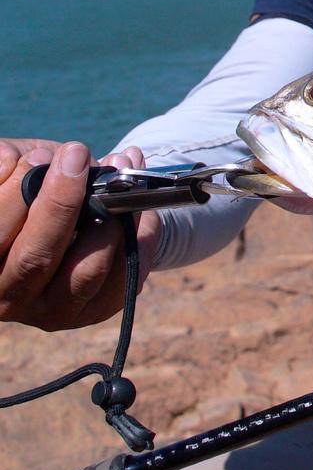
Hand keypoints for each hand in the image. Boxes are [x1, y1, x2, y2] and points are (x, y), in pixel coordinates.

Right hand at [0, 139, 159, 330]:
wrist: (71, 215)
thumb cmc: (30, 191)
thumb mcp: (8, 175)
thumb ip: (3, 166)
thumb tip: (12, 162)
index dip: (14, 197)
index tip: (42, 157)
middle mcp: (9, 298)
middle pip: (36, 258)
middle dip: (62, 203)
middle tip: (78, 157)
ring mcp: (53, 312)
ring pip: (86, 271)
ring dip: (109, 220)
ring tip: (116, 173)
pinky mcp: (93, 312)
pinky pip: (124, 279)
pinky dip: (141, 239)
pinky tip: (142, 209)